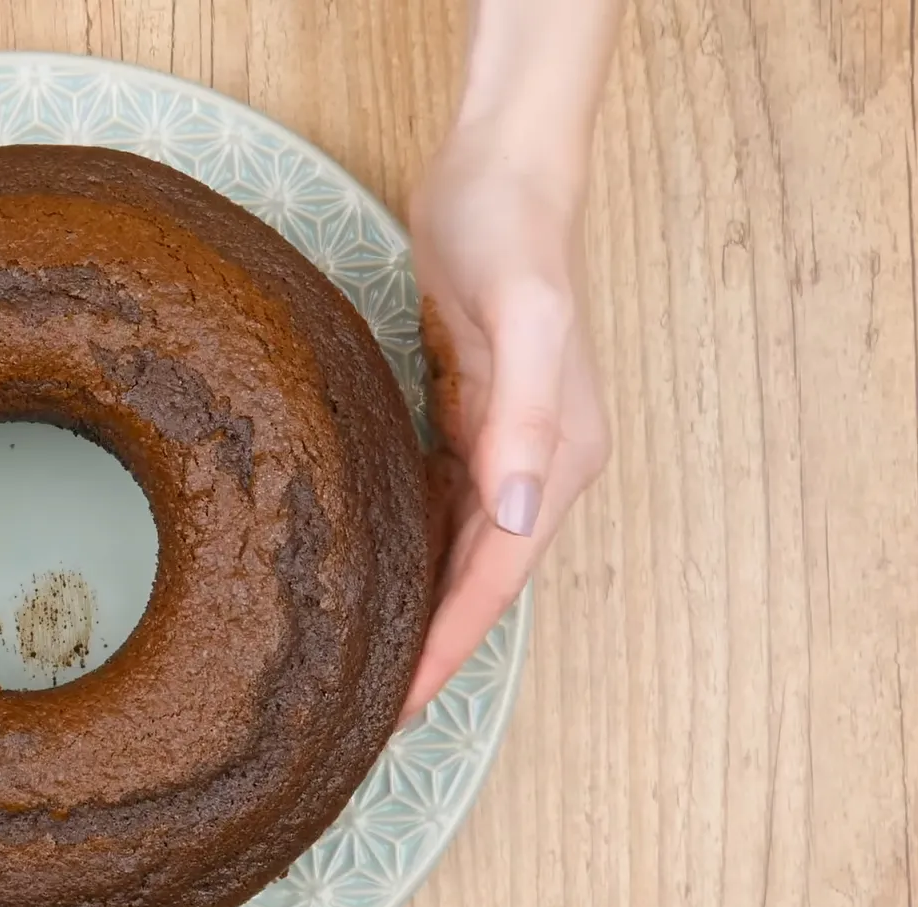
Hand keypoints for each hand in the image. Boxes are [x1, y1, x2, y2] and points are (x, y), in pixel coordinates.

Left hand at [401, 124, 611, 718]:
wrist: (501, 177)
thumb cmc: (514, 241)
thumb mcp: (528, 320)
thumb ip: (528, 416)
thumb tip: (522, 512)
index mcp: (557, 465)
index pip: (492, 585)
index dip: (447, 652)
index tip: (399, 714)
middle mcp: (534, 470)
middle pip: (472, 586)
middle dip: (427, 652)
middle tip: (364, 719)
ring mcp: (500, 448)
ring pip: (451, 555)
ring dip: (414, 611)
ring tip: (360, 671)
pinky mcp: (464, 421)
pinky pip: (431, 508)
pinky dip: (403, 550)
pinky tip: (363, 576)